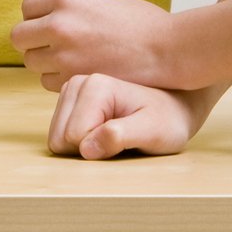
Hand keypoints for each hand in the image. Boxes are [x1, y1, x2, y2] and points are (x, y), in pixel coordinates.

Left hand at [12, 0, 186, 90]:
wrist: (169, 49)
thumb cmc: (143, 23)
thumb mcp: (102, 0)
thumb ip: (72, 8)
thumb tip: (48, 15)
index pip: (27, 8)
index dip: (38, 19)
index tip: (51, 26)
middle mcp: (59, 23)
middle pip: (20, 37)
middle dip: (34, 43)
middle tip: (54, 48)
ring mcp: (64, 54)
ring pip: (31, 62)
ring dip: (45, 65)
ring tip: (70, 62)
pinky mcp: (73, 80)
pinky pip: (48, 83)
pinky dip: (59, 82)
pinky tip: (81, 75)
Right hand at [48, 74, 205, 159]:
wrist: (174, 106)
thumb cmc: (168, 119)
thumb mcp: (153, 132)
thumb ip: (120, 137)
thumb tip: (86, 148)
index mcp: (95, 86)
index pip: (74, 136)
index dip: (98, 148)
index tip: (125, 138)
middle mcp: (77, 82)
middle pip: (60, 136)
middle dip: (87, 147)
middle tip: (119, 138)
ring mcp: (71, 90)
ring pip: (57, 137)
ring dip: (84, 144)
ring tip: (113, 134)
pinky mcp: (69, 100)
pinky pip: (60, 134)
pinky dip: (80, 140)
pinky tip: (102, 130)